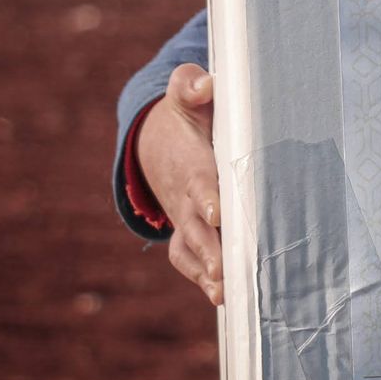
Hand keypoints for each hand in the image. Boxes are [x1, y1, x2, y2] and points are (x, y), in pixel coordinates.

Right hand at [139, 63, 223, 305]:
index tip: (217, 213)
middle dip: (208, 246)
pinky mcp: (188, 232)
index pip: (199, 180)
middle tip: (223, 268)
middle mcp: (184, 195)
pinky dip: (201, 276)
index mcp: (190, 161)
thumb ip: (190, 85)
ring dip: (206, 269)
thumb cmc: (185, 117)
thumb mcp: (184, 95)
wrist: (157, 143)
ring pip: (191, 246)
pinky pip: (188, 257)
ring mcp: (183, 217)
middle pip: (195, 224)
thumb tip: (203, 83)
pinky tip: (222, 296)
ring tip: (223, 290)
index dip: (207, 196)